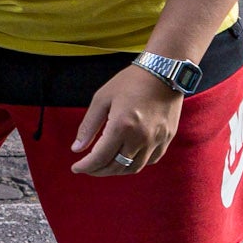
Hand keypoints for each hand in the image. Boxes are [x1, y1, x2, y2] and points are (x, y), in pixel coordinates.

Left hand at [69, 66, 184, 177]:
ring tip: (104, 165)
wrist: (164, 72)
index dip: (86, 167)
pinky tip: (126, 158)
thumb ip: (88, 126)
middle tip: (88, 168)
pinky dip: (135, 164)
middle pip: (116, 167)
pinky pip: (150, 161)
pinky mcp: (167, 139)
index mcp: (121, 126)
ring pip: (133, 168)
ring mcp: (156, 140)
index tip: (76, 168)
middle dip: (98, 171)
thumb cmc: (130, 82)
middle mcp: (140, 138)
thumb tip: (76, 149)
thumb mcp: (102, 99)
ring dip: (116, 170)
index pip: (100, 158)